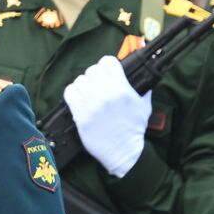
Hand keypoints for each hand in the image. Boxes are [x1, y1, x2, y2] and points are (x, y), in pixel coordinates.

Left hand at [61, 55, 149, 177]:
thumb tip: (140, 73)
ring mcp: (91, 105)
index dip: (108, 65)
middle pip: (92, 70)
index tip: (108, 70)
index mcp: (122, 89)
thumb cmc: (133, 129)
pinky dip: (73, 93)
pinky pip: (69, 93)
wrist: (122, 151)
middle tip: (98, 84)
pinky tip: (79, 99)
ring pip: (80, 80)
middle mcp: (105, 95)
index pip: (108, 62)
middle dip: (96, 76)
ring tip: (88, 92)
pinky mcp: (80, 115)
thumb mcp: (144, 105)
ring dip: (84, 85)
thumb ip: (142, 87)